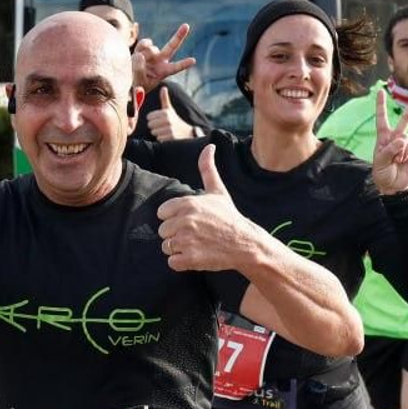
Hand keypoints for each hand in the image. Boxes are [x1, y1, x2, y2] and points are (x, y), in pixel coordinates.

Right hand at [132, 23, 196, 90]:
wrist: (128, 80)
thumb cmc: (138, 85)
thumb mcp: (139, 83)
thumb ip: (139, 71)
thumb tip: (140, 55)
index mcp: (163, 72)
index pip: (175, 68)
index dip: (183, 64)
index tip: (193, 61)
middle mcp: (160, 61)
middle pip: (171, 46)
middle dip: (179, 36)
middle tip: (186, 26)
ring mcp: (152, 54)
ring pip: (152, 48)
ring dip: (146, 54)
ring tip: (139, 63)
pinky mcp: (143, 49)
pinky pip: (144, 43)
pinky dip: (141, 46)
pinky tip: (138, 53)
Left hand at [146, 86, 198, 140]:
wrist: (187, 133)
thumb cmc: (175, 120)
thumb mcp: (170, 109)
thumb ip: (164, 99)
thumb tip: (163, 87)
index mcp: (165, 112)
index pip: (149, 117)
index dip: (153, 119)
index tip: (159, 120)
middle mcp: (168, 120)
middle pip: (150, 125)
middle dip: (155, 127)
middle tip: (162, 127)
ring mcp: (169, 129)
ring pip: (154, 132)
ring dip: (158, 133)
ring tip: (166, 131)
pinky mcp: (171, 138)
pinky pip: (159, 139)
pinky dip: (162, 139)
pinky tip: (168, 137)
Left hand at [156, 145, 256, 271]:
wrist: (245, 244)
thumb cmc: (229, 217)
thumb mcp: (218, 191)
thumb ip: (207, 169)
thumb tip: (209, 146)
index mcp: (188, 203)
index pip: (162, 213)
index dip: (174, 218)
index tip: (190, 221)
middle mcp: (185, 221)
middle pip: (163, 231)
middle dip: (176, 234)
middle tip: (195, 234)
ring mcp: (187, 240)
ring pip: (166, 246)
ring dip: (178, 249)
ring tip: (196, 245)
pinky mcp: (190, 259)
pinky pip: (172, 262)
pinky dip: (182, 262)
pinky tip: (196, 256)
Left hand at [371, 87, 407, 194]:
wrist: (394, 186)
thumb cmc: (383, 173)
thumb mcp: (380, 161)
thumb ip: (389, 149)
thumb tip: (402, 140)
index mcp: (383, 137)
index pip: (382, 118)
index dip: (381, 105)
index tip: (381, 91)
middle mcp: (395, 138)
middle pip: (405, 119)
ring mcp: (406, 144)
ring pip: (405, 139)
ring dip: (399, 151)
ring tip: (396, 161)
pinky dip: (406, 154)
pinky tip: (403, 161)